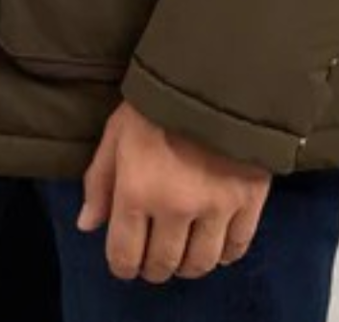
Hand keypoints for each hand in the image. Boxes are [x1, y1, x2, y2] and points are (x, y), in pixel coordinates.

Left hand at [75, 98, 270, 281]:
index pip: (124, 256)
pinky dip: (225, 253)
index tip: (127, 259)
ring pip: (200, 263)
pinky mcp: (250, 199)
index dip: (123, 265)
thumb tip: (88, 225)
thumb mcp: (117, 132)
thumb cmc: (157, 100)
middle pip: (163, 265)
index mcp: (138, 190)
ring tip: (185, 248)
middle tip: (155, 253)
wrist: (216, 71)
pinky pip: (237, 248)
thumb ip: (100, 180)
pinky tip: (216, 240)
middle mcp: (176, 206)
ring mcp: (217, 206)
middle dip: (154, 266)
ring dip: (188, 264)